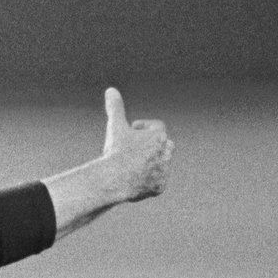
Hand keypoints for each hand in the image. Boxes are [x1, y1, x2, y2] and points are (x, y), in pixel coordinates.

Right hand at [101, 86, 171, 201]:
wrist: (114, 179)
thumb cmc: (116, 151)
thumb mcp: (115, 126)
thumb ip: (116, 107)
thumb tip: (111, 90)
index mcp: (159, 137)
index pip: (158, 127)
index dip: (144, 127)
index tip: (132, 130)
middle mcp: (166, 154)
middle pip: (165, 145)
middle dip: (152, 145)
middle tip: (135, 147)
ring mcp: (164, 172)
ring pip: (162, 163)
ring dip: (151, 162)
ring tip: (132, 163)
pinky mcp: (160, 187)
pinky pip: (157, 181)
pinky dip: (148, 179)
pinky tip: (133, 179)